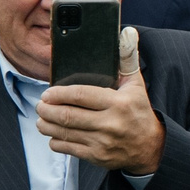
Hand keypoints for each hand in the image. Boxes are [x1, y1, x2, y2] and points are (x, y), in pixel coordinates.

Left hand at [37, 27, 163, 173]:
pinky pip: (68, 148)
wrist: (149, 148)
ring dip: (47, 124)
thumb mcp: (136, 85)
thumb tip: (128, 33)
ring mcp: (103, 142)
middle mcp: (111, 124)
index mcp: (119, 103)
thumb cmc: (138, 111)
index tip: (48, 93)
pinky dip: (55, 140)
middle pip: (68, 115)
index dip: (59, 94)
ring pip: (64, 132)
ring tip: (41, 118)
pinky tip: (53, 133)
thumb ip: (128, 58)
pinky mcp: (97, 157)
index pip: (82, 95)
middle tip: (40, 104)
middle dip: (47, 109)